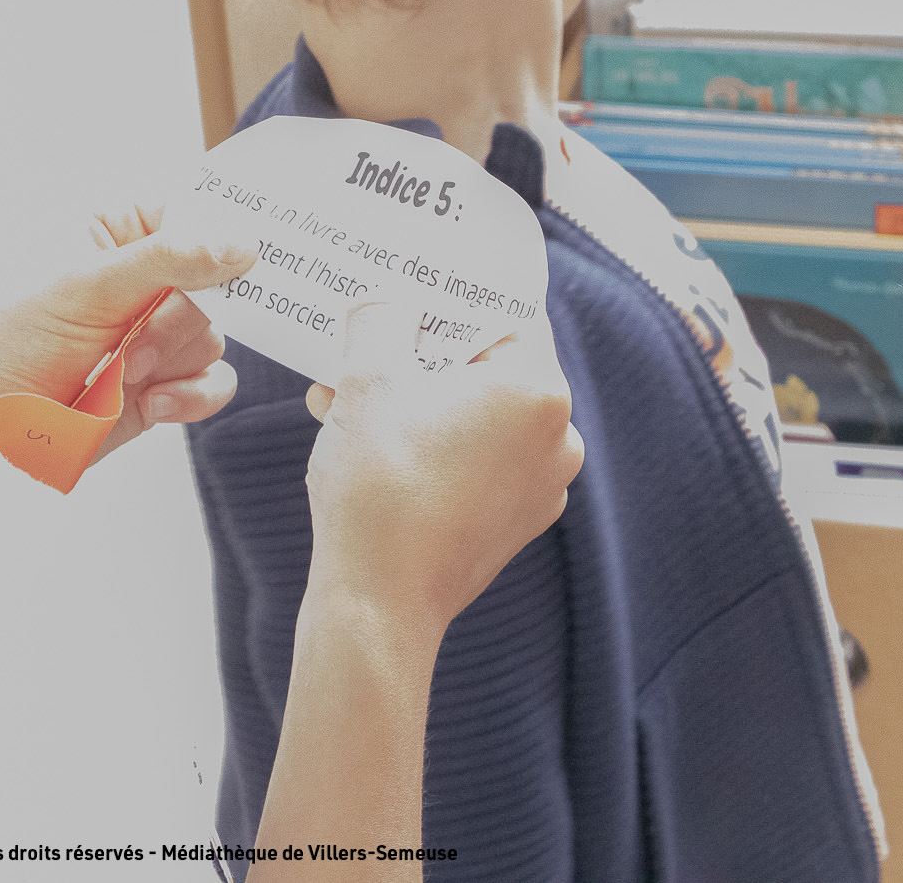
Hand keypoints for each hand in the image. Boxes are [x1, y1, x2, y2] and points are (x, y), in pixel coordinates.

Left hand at [0, 202, 255, 463]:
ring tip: (127, 371)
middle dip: (181, 314)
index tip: (244, 254)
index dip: (219, 234)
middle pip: (214, 282)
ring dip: (176, 356)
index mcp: (114, 234)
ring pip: (215, 333)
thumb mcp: (86, 286)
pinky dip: (193, 394)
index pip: (189, 215)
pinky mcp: (161, 384)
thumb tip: (239, 244)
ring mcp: (152, 334)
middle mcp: (139, 282)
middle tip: (142, 330)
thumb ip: (168, 260)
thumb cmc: (6, 343)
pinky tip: (154, 401)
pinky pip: (213, 380)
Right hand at [301, 303, 582, 636]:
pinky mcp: (512, 525)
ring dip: (413, 403)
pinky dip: (429, 448)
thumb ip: (380, 319)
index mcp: (537, 392)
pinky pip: (473, 463)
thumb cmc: (380, 486)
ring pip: (473, 419)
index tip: (408, 297)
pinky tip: (368, 449)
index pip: (505, 317)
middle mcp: (557, 440)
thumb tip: (385, 304)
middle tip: (364, 352)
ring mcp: (539, 488)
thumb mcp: (366, 378)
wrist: (377, 604)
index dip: (451, 302)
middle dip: (419, 358)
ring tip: (345, 403)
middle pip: (486, 369)